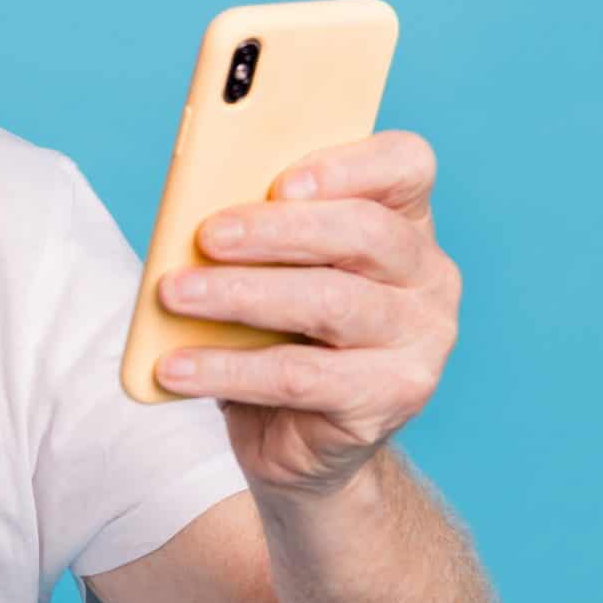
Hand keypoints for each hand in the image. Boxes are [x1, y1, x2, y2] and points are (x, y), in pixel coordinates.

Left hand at [151, 130, 461, 500]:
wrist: (301, 437)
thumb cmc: (281, 331)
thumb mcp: (272, 268)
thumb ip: (256, 230)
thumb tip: (193, 213)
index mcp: (405, 219)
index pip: (406, 165)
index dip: (348, 166)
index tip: (281, 180)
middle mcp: (428, 276)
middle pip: (366, 232)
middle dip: (277, 230)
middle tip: (207, 235)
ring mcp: (419, 340)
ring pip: (331, 303)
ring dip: (241, 294)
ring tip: (173, 294)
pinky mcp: (389, 398)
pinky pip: (300, 376)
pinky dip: (227, 369)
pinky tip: (175, 367)